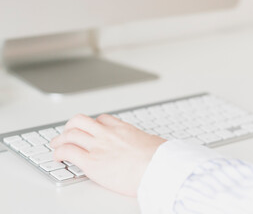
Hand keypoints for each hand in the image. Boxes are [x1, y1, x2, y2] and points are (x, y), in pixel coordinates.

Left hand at [50, 114, 165, 196]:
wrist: (158, 168)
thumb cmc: (160, 158)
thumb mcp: (154, 142)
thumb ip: (147, 142)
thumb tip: (153, 144)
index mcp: (123, 129)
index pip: (102, 120)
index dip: (93, 124)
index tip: (90, 129)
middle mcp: (107, 134)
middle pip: (80, 121)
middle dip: (71, 126)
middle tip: (67, 133)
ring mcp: (98, 146)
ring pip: (70, 134)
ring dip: (60, 138)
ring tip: (57, 144)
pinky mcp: (91, 162)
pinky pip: (68, 151)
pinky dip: (59, 153)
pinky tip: (58, 157)